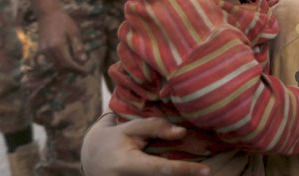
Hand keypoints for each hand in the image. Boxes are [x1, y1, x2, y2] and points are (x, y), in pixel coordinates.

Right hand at [38, 7, 87, 72]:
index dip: (77, 69)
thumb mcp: (74, 32)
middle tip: (84, 71)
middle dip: (73, 70)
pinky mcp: (42, 50)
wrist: (47, 14)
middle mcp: (48, 50)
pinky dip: (61, 63)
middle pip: (61, 67)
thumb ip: (78, 47)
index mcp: (57, 46)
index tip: (86, 72)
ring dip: (67, 68)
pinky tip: (69, 61)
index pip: (68, 63)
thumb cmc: (63, 21)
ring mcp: (43, 51)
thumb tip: (83, 61)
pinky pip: (52, 61)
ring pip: (56, 65)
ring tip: (78, 67)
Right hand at [81, 113, 209, 175]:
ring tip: (198, 171)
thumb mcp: (130, 128)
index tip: (207, 170)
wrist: (90, 158)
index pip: (160, 169)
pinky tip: (183, 173)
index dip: (185, 170)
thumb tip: (182, 132)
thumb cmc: (115, 139)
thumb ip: (155, 127)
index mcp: (125, 165)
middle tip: (208, 172)